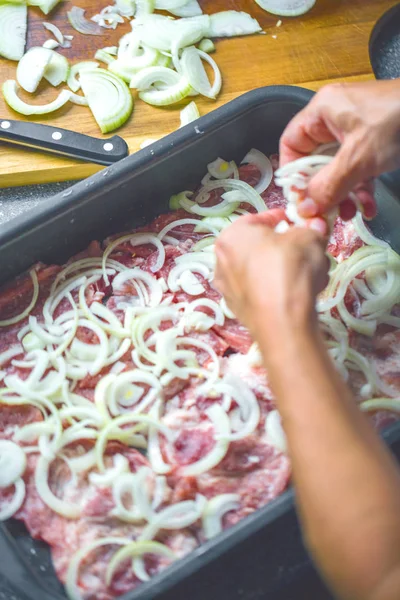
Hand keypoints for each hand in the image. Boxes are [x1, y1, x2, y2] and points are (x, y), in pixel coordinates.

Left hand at [214, 210, 328, 347]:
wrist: (282, 319)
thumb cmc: (289, 267)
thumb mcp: (309, 237)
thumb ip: (311, 230)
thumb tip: (316, 228)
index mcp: (231, 236)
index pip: (257, 219)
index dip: (281, 219)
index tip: (297, 223)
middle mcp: (221, 261)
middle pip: (258, 248)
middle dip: (283, 248)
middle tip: (304, 249)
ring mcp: (228, 289)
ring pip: (261, 272)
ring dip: (283, 270)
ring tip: (308, 274)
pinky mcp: (239, 311)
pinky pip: (261, 292)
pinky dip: (277, 291)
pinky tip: (298, 295)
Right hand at [279, 80, 399, 221]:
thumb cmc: (396, 125)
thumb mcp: (358, 159)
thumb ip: (328, 186)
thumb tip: (304, 210)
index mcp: (322, 112)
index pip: (292, 145)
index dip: (293, 174)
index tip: (301, 201)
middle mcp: (334, 120)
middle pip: (315, 162)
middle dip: (323, 191)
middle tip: (327, 215)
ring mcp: (355, 131)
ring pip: (338, 169)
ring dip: (343, 195)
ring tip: (351, 214)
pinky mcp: (374, 142)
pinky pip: (358, 168)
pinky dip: (362, 188)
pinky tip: (369, 208)